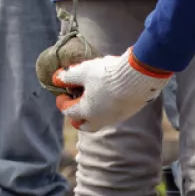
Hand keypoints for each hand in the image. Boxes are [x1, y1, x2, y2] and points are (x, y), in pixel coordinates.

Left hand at [52, 50, 171, 130]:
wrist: (138, 78)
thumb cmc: (106, 74)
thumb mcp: (84, 71)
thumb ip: (69, 76)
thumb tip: (56, 78)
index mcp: (86, 112)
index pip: (68, 111)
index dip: (62, 101)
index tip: (62, 91)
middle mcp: (100, 119)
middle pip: (83, 124)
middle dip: (77, 115)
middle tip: (75, 102)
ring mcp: (115, 118)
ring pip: (99, 121)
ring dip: (92, 111)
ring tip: (92, 95)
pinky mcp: (128, 112)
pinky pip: (112, 114)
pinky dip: (106, 107)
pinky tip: (108, 93)